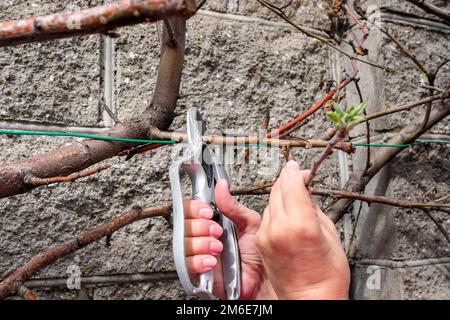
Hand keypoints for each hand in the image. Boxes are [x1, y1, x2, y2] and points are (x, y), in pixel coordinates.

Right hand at [184, 180, 275, 298]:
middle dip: (199, 226)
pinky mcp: (199, 274)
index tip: (208, 211)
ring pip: (184, 244)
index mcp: (211, 223)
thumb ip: (233, 206)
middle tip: (216, 231)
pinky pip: (187, 266)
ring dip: (200, 243)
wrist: (264, 278)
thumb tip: (222, 186)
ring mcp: (199, 255)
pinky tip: (213, 261)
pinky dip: (199, 261)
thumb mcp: (250, 223)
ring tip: (218, 247)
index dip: (195, 208)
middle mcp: (202, 238)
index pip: (190, 210)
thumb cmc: (258, 253)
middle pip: (183, 225)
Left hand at [255, 160, 349, 299]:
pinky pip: (266, 216)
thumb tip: (305, 191)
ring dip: (281, 195)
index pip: (292, 184)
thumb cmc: (326, 274)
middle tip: (297, 176)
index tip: (297, 167)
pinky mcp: (261, 242)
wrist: (310, 298)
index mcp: (302, 224)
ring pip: (271, 201)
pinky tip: (286, 214)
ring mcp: (267, 235)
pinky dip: (275, 210)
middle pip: (278, 189)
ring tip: (294, 198)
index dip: (295, 171)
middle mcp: (280, 227)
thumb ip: (314, 208)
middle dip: (287, 179)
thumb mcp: (330, 234)